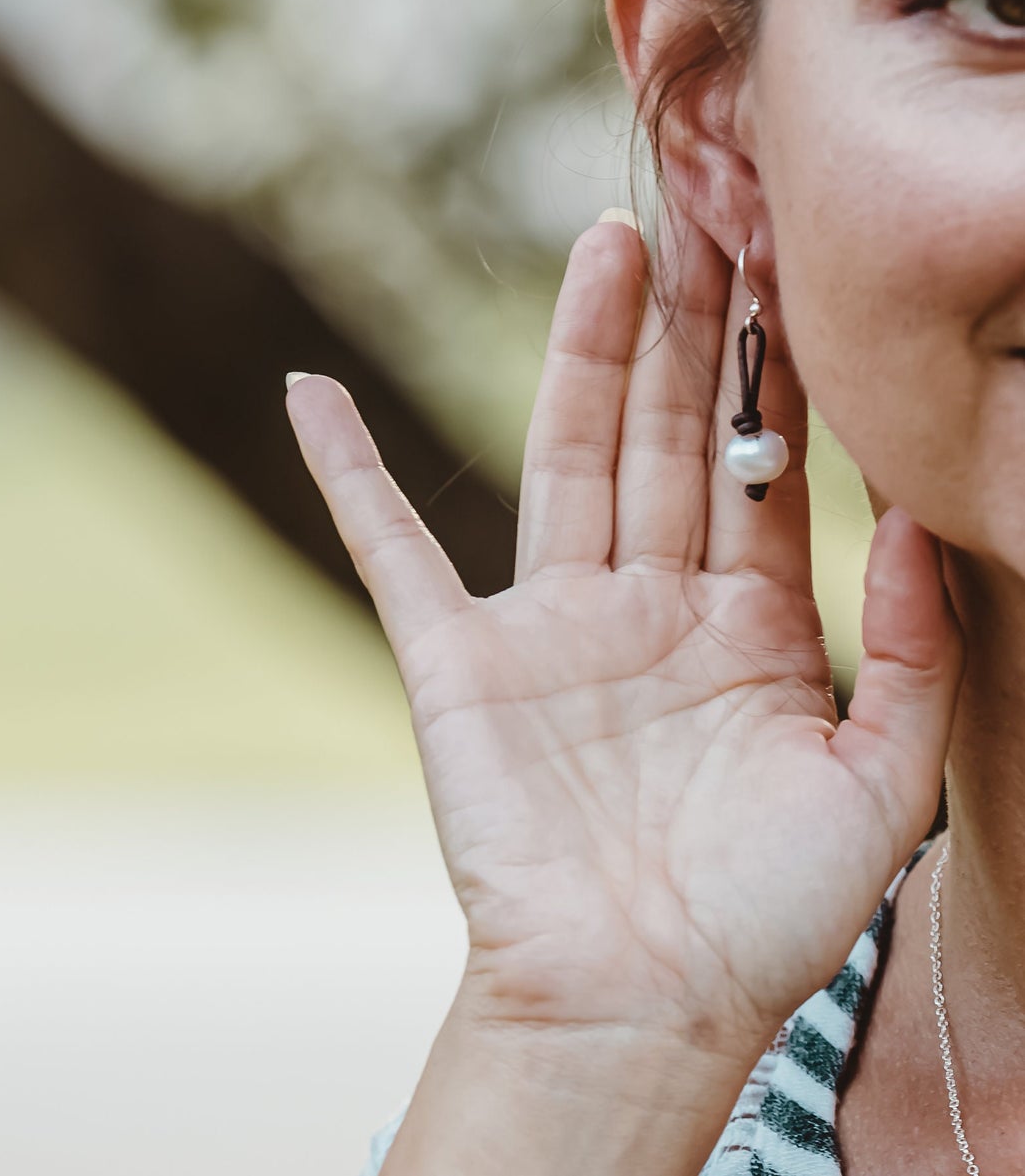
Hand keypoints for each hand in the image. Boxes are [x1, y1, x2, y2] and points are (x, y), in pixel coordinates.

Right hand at [285, 208, 961, 1054]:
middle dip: (690, 328)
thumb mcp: (885, 783)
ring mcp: (544, 627)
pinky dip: (344, 474)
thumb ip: (908, 648)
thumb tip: (903, 514)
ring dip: (579, 352)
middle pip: (664, 436)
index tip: (796, 268)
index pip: (763, 471)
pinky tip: (308, 394)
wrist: (637, 1004)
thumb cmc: (762, 916)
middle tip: (706, 210)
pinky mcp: (455, 661)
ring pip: (562, 459)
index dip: (779, 374)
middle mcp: (645, 610)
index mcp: (747, 634)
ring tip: (608, 242)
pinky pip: (388, 550)